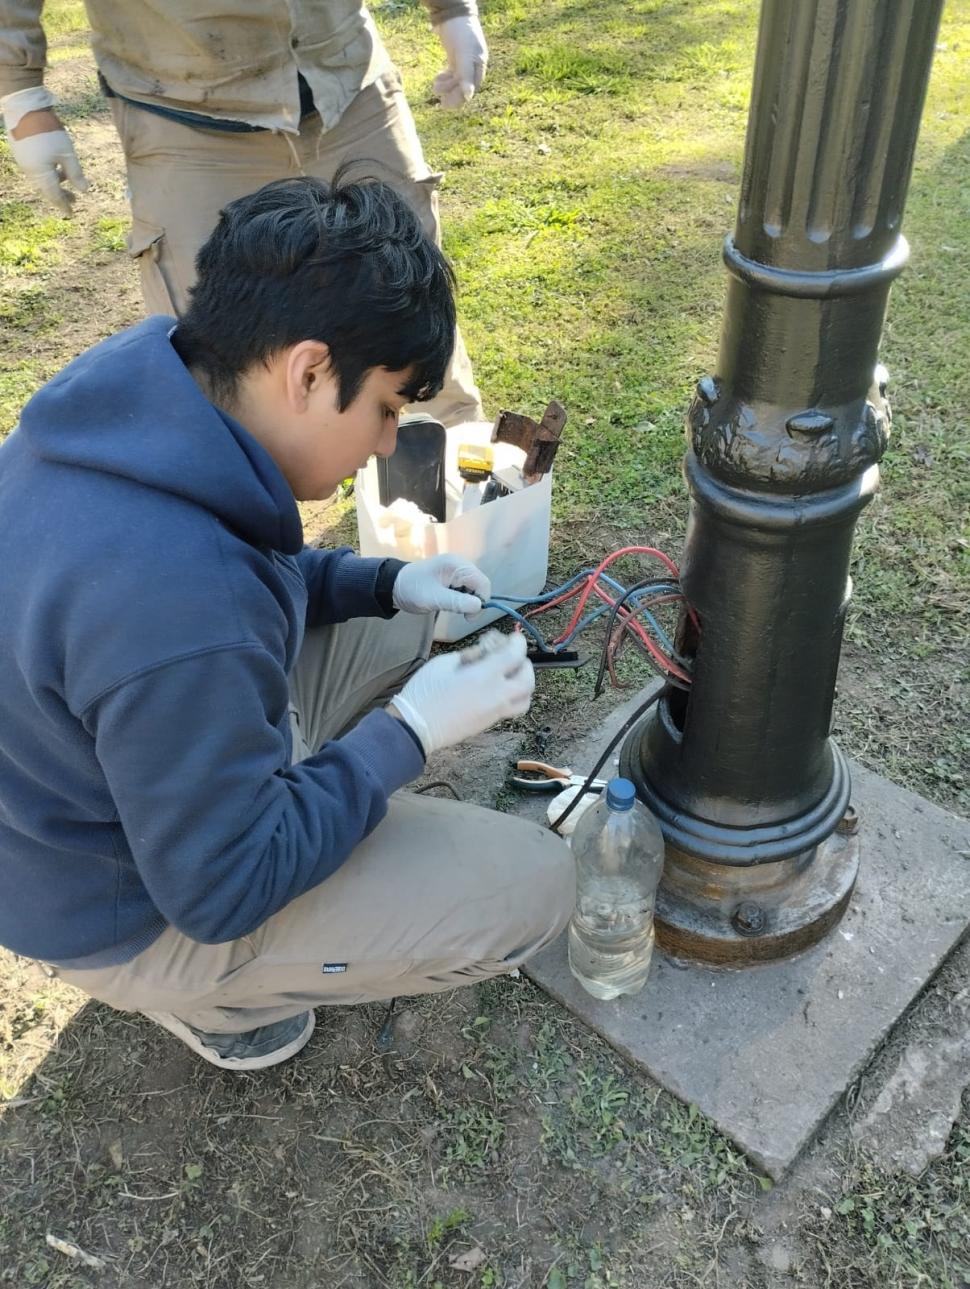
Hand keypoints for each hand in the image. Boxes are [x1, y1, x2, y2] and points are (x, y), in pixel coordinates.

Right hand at [1, 87, 88, 215]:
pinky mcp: (21, 152)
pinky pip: (36, 169)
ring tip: (67, 181)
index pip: (54, 195)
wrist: (25, 107)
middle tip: (74, 200)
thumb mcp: (67, 153)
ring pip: (41, 179)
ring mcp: (24, 161)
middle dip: (60, 195)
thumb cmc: (48, 130)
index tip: (71, 213)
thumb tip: (84, 191)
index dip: (63, 204)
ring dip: (55, 182)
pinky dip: (48, 173)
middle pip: (46, 189)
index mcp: (40, 173)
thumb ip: (75, 174)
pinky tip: (56, 167)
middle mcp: (29, 171)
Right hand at [389, 630, 534, 755]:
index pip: (515, 655)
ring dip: (523, 685)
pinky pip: (512, 710)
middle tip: (512, 657)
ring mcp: (495, 713)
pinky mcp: (489, 724)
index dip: (518, 643)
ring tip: (509, 676)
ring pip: (525, 700)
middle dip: (524, 664)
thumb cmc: (425, 692)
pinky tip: (496, 690)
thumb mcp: (444, 663)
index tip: (513, 638)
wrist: (415, 727)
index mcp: (484, 676)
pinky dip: (513, 697)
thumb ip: (470, 655)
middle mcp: (496, 696)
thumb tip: (484, 653)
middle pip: (528, 680)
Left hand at [392, 553, 490, 618]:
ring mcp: (455, 568)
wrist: (394, 585)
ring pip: (473, 586)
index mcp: (456, 566)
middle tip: (460, 614)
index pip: (483, 583)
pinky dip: (460, 596)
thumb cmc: (413, 590)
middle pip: (480, 584)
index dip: (482, 601)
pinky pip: (464, 586)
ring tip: (450, 605)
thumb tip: (479, 606)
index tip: (468, 617)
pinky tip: (448, 600)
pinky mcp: (451, 574)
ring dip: (466, 599)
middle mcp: (459, 563)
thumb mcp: (434, 599)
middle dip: (474, 600)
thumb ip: (457, 602)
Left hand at [433, 16, 487, 107]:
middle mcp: (473, 67)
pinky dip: (444, 79)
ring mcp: (464, 63)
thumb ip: (466, 75)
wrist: (453, 13)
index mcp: (479, 66)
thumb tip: (468, 97)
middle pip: (463, 88)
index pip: (471, 89)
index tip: (446, 103)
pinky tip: (437, 78)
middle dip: (451, 93)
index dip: (459, 98)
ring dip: (446, 87)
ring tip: (435, 85)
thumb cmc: (461, 33)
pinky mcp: (455, 59)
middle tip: (439, 98)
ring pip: (456, 83)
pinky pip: (451, 75)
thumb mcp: (464, 54)